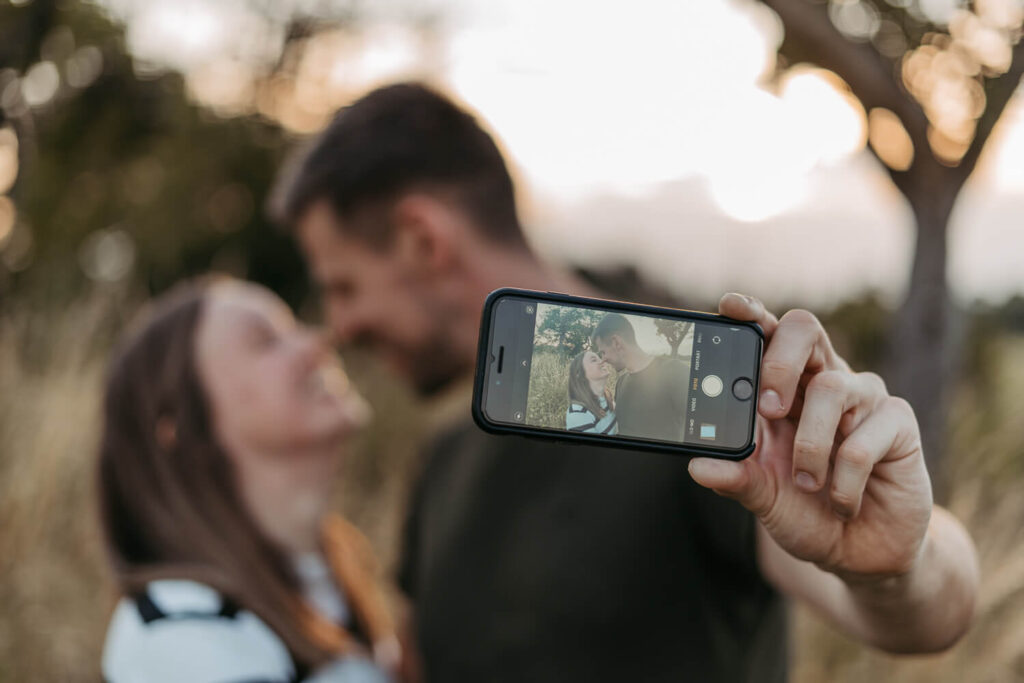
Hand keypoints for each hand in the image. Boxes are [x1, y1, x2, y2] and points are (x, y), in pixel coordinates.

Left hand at [688, 293, 932, 579]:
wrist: (860, 553)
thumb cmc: (807, 513)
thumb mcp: (763, 498)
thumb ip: (736, 479)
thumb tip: (697, 465)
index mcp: (784, 388)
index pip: (767, 335)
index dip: (752, 315)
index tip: (729, 306)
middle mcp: (823, 381)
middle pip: (805, 329)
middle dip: (780, 361)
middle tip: (767, 407)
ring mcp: (863, 399)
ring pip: (833, 387)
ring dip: (811, 446)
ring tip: (808, 485)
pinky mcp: (898, 424)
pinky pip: (864, 438)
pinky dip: (844, 479)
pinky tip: (841, 501)